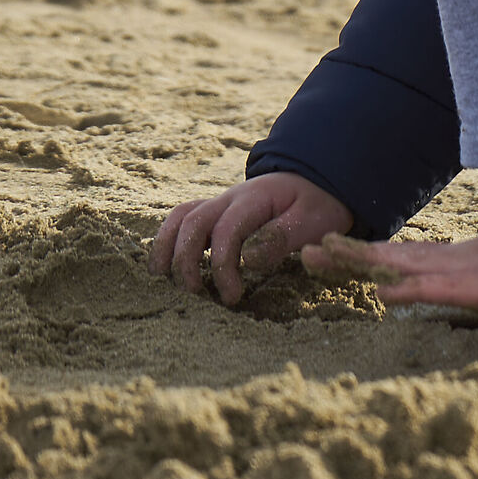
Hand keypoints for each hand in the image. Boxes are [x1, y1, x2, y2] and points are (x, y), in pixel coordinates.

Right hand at [149, 172, 352, 305]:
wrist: (317, 181)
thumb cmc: (316, 205)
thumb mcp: (312, 220)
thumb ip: (281, 237)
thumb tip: (248, 261)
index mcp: (255, 199)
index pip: (226, 231)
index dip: (222, 266)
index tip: (232, 297)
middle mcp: (230, 198)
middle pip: (193, 221)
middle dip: (185, 259)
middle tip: (195, 294)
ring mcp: (221, 202)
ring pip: (181, 216)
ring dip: (166, 244)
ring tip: (160, 277)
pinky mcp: (217, 212)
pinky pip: (184, 218)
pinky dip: (168, 238)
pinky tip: (164, 263)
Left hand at [301, 228, 477, 318]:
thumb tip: (462, 289)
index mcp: (462, 261)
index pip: (405, 258)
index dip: (368, 254)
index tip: (333, 251)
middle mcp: (456, 260)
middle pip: (393, 254)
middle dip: (350, 253)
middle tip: (307, 249)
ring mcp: (467, 270)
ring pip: (405, 263)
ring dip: (364, 260)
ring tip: (324, 255)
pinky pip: (441, 287)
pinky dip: (410, 288)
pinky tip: (384, 291)